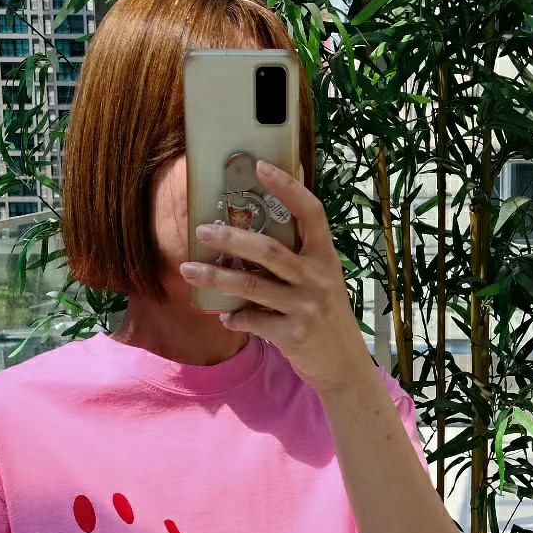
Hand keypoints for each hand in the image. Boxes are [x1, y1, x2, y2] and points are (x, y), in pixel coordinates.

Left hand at [179, 159, 367, 397]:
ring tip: (188, 270)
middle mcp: (317, 277)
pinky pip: (253, 321)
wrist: (343, 365)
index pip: (311, 212)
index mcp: (325, 257)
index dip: (287, 187)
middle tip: (202, 230)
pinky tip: (224, 316)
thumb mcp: (322, 281)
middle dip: (231, 238)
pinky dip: (234, 318)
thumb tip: (253, 235)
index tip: (261, 166)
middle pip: (269, 250)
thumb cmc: (325, 317)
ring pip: (252, 286)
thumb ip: (297, 257)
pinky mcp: (292, 334)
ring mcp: (306, 306)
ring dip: (216, 277)